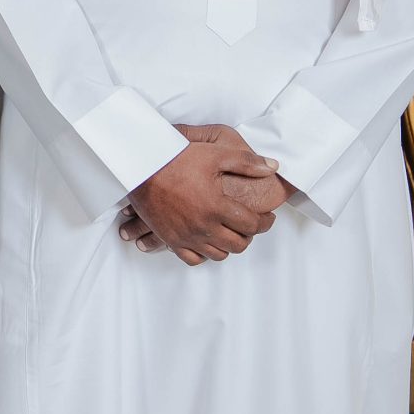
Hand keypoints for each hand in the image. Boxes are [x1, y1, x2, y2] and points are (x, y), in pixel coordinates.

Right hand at [124, 124, 284, 261]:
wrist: (140, 167)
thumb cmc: (175, 158)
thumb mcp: (214, 154)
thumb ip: (246, 162)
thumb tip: (272, 167)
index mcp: (217, 206)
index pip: (251, 224)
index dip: (265, 222)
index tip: (267, 218)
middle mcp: (203, 226)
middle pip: (238, 244)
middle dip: (249, 235)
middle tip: (250, 225)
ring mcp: (186, 236)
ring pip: (218, 254)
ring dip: (229, 245)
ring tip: (230, 232)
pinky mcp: (171, 240)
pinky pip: (194, 259)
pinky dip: (204, 254)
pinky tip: (207, 241)